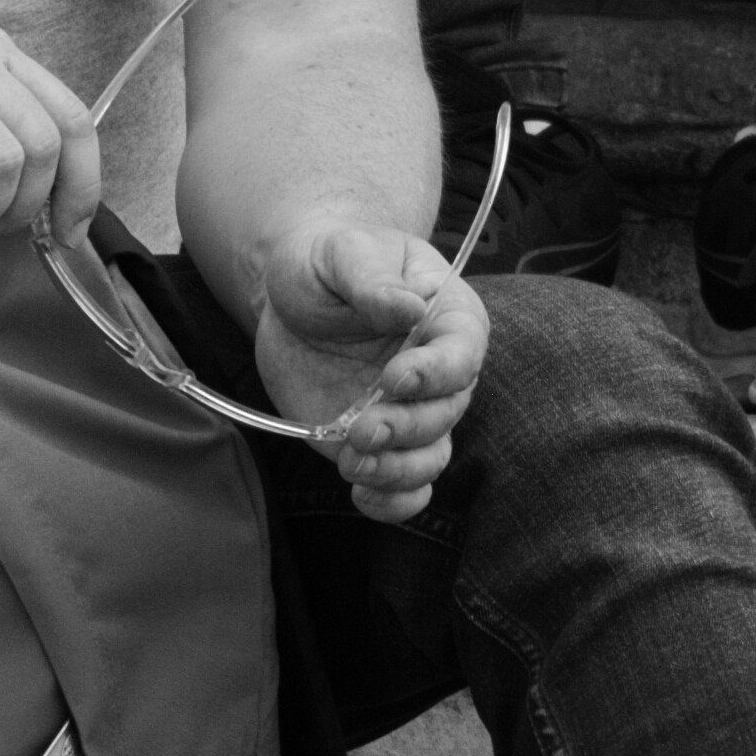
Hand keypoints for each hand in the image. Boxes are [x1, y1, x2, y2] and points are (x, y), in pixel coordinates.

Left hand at [249, 212, 491, 523]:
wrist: (292, 298)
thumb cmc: (326, 263)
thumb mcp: (342, 252)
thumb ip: (373, 279)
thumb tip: (408, 308)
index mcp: (448, 316)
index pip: (463, 352)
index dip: (435, 373)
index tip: (394, 378)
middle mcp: (440, 372)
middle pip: (447, 412)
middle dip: (407, 427)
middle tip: (362, 428)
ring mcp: (412, 412)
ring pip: (431, 457)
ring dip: (397, 470)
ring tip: (353, 462)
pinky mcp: (383, 443)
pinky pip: (406, 487)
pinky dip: (393, 502)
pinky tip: (362, 494)